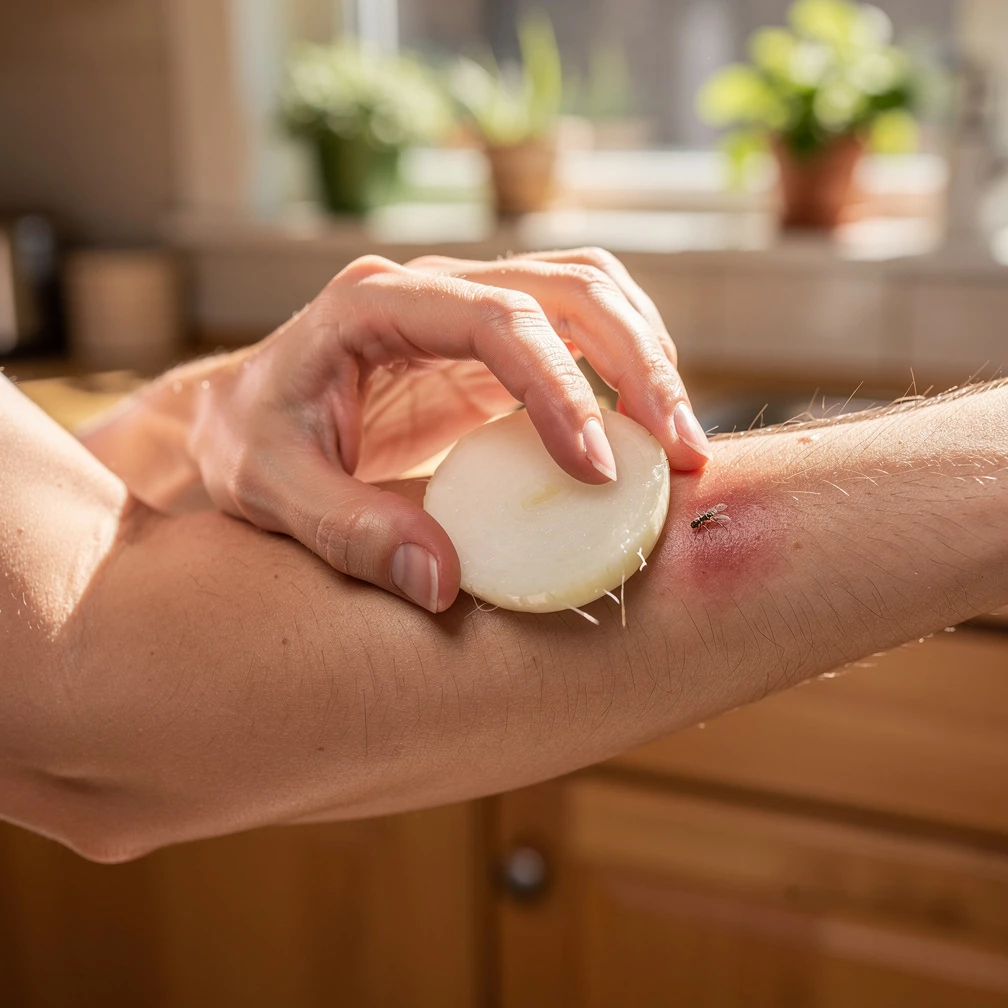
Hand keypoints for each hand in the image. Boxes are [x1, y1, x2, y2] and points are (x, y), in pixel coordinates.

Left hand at [174, 249, 710, 609]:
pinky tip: (642, 429)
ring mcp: (466, 313)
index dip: (558, 388)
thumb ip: (348, 531)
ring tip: (680, 441)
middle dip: (637, 361)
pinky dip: (623, 369)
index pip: (494, 319)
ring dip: (647, 354)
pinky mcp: (489, 349)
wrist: (240, 418)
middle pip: (565, 287)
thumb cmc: (249, 443)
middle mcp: (432, 292)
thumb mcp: (271, 490)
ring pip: (587, 293)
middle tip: (681, 451)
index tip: (595, 471)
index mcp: (374, 305)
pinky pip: (577, 333)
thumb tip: (441, 582)